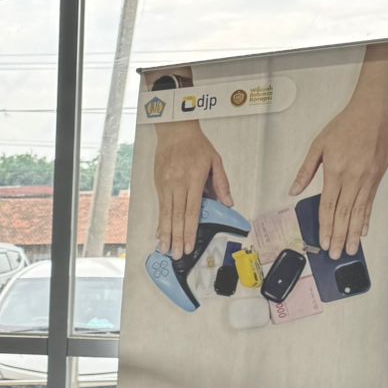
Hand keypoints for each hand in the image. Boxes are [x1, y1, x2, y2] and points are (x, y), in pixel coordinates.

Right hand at [154, 121, 232, 256]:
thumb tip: (228, 203)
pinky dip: (160, 222)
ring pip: (166, 214)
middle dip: (176, 238)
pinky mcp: (159, 184)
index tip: (188, 245)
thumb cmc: (197, 146)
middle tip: (176, 255)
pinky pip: (160, 207)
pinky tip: (160, 233)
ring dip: (165, 233)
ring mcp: (166, 185)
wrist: (175, 132)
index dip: (189, 230)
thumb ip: (222, 183)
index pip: (191, 211)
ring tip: (164, 249)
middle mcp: (178, 184)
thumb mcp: (216, 161)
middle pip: (176, 217)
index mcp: (194, 180)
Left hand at [289, 102, 387, 256]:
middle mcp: (353, 179)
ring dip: (354, 232)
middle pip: (344, 214)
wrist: (374, 112)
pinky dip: (366, 217)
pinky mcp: (377, 177)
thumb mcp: (319, 145)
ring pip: (359, 211)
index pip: (329, 207)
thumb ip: (306, 170)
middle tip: (336, 254)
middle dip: (339, 236)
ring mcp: (368, 179)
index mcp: (336, 173)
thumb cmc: (345, 126)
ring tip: (351, 249)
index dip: (326, 227)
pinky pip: (371, 201)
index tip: (323, 242)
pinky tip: (364, 230)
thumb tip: (293, 190)